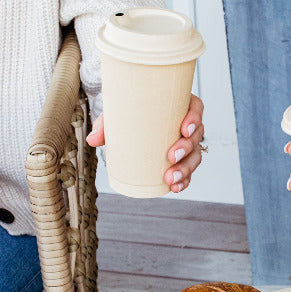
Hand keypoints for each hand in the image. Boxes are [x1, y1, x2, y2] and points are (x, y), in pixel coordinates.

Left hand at [87, 94, 204, 192]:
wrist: (127, 119)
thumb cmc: (128, 111)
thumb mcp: (118, 112)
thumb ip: (106, 124)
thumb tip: (93, 140)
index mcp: (178, 104)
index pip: (196, 107)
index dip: (195, 118)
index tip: (184, 129)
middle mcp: (186, 123)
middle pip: (197, 134)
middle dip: (187, 147)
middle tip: (171, 156)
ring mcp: (186, 142)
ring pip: (195, 155)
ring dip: (186, 168)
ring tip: (171, 178)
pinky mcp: (182, 157)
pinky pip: (189, 169)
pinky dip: (184, 179)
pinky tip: (175, 187)